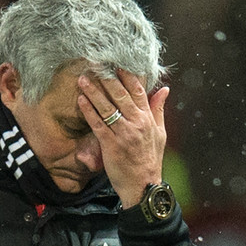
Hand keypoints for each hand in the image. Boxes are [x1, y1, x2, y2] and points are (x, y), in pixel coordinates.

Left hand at [77, 70, 166, 207]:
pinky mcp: (110, 144)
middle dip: (107, 77)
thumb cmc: (150, 159)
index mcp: (148, 118)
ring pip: (107, 107)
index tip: (117, 60)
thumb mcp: (160, 133)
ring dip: (94, 91)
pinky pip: (98, 124)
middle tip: (96, 63)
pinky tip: (81, 100)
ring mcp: (123, 133)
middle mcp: (136, 122)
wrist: (143, 185)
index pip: (138, 90)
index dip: (127, 74)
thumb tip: (164, 89)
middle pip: (120, 94)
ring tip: (83, 77)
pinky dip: (89, 111)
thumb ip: (159, 109)